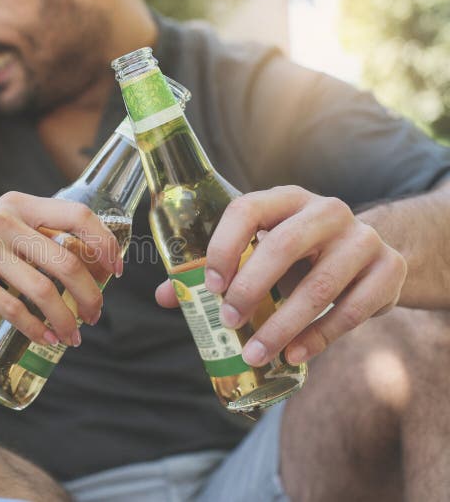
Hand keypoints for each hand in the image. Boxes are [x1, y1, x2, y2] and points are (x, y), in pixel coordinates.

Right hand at [0, 191, 121, 346]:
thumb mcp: (3, 231)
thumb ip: (38, 238)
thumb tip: (93, 266)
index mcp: (19, 204)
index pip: (77, 214)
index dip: (105, 242)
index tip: (116, 270)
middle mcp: (3, 219)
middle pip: (66, 259)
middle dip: (90, 294)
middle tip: (96, 315)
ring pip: (42, 288)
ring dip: (65, 318)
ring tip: (73, 336)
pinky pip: (12, 307)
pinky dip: (34, 328)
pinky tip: (45, 339)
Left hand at [156, 185, 406, 365]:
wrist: (370, 254)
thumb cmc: (299, 255)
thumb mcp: (262, 251)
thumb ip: (218, 270)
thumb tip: (166, 296)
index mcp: (286, 199)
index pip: (247, 210)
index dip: (224, 246)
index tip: (210, 285)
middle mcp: (326, 210)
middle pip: (283, 246)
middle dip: (250, 289)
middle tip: (228, 322)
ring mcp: (362, 238)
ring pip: (318, 285)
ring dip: (282, 325)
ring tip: (255, 353)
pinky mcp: (388, 269)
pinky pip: (352, 309)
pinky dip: (319, 336)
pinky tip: (294, 354)